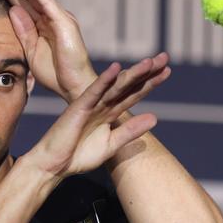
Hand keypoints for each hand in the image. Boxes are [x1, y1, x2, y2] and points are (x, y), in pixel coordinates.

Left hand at [0, 0, 96, 101]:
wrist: (75, 87)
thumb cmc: (57, 74)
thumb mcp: (32, 51)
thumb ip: (23, 31)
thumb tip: (12, 9)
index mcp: (44, 27)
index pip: (25, 6)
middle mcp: (52, 19)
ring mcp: (59, 19)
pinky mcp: (64, 23)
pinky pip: (47, 3)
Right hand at [26, 58, 170, 177]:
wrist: (55, 164)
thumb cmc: (79, 155)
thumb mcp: (111, 144)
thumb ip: (131, 131)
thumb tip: (155, 117)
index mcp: (110, 113)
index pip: (133, 95)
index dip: (150, 83)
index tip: (167, 71)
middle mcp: (102, 105)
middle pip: (128, 86)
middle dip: (146, 73)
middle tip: (164, 58)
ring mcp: (91, 104)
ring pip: (115, 85)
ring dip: (132, 74)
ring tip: (150, 62)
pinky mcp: (79, 107)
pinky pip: (94, 91)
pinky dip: (104, 81)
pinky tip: (116, 69)